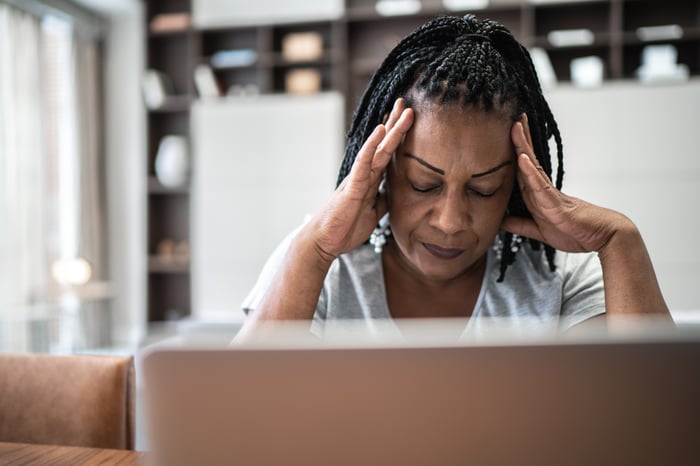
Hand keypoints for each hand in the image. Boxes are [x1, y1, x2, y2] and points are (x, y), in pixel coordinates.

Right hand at [306, 98, 413, 261]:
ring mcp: (358, 178)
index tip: (407, 118)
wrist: (325, 241)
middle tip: (406, 103)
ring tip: (402, 110)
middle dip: (396, 124)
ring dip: (391, 129)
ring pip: (378, 149)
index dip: (397, 136)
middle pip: (384, 145)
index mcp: (371, 181)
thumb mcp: (374, 214)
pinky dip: (372, 146)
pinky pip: (364, 163)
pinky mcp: (352, 187)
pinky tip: (380, 131)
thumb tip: (395, 191)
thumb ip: (384, 200)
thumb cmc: (345, 227)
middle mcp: (365, 174)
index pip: (387, 154)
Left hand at [501, 113, 628, 252]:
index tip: (509, 134)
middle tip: (513, 118)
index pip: (523, 170)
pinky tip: (522, 159)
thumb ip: (521, 225)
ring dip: (523, 147)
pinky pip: (541, 187)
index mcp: (539, 196)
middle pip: (528, 161)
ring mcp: (551, 195)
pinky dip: (530, 173)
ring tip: (516, 126)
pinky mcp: (557, 205)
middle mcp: (545, 190)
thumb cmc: (576, 231)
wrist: (604, 238)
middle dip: (519, 140)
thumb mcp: (540, 231)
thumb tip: (500, 221)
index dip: (514, 153)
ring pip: (533, 167)